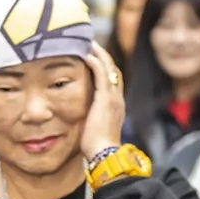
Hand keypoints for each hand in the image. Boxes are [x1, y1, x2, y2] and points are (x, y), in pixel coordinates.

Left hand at [80, 43, 125, 161]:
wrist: (105, 154)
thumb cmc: (97, 148)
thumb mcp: (94, 129)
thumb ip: (90, 120)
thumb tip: (82, 119)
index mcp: (116, 106)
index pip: (113, 81)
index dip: (105, 67)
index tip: (95, 57)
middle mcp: (117, 99)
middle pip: (114, 70)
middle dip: (104, 56)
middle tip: (92, 44)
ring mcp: (113, 98)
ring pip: (110, 69)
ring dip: (100, 55)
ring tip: (90, 43)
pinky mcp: (105, 100)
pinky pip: (102, 76)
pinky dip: (96, 63)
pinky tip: (88, 55)